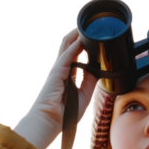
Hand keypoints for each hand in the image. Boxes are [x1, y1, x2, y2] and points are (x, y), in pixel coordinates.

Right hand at [14, 27, 96, 148]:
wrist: (49, 123)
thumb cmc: (64, 113)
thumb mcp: (84, 95)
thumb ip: (90, 81)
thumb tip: (99, 68)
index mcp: (67, 75)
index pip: (76, 55)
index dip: (85, 46)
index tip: (96, 39)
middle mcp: (61, 69)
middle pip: (70, 46)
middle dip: (79, 35)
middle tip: (92, 26)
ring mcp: (57, 69)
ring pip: (66, 45)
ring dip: (76, 35)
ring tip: (87, 25)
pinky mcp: (56, 71)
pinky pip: (67, 55)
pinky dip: (75, 46)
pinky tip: (82, 38)